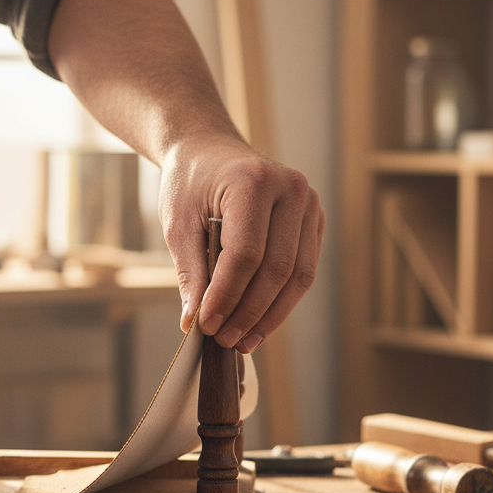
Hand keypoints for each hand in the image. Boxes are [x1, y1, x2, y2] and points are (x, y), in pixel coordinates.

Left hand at [159, 133, 324, 351]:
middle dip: (249, 311)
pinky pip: (304, 271)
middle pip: (277, 268)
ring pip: (299, 276)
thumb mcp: (178, 223)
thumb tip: (195, 321)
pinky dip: (281, 301)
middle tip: (224, 340)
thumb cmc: (190, 183)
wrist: (208, 151)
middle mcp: (291, 189)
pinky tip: (258, 323)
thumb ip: (190, 271)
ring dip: (271, 315)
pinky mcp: (314, 221)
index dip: (227, 295)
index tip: (207, 325)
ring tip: (243, 341)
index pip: (245, 253)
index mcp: (253, 182)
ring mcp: (310, 204)